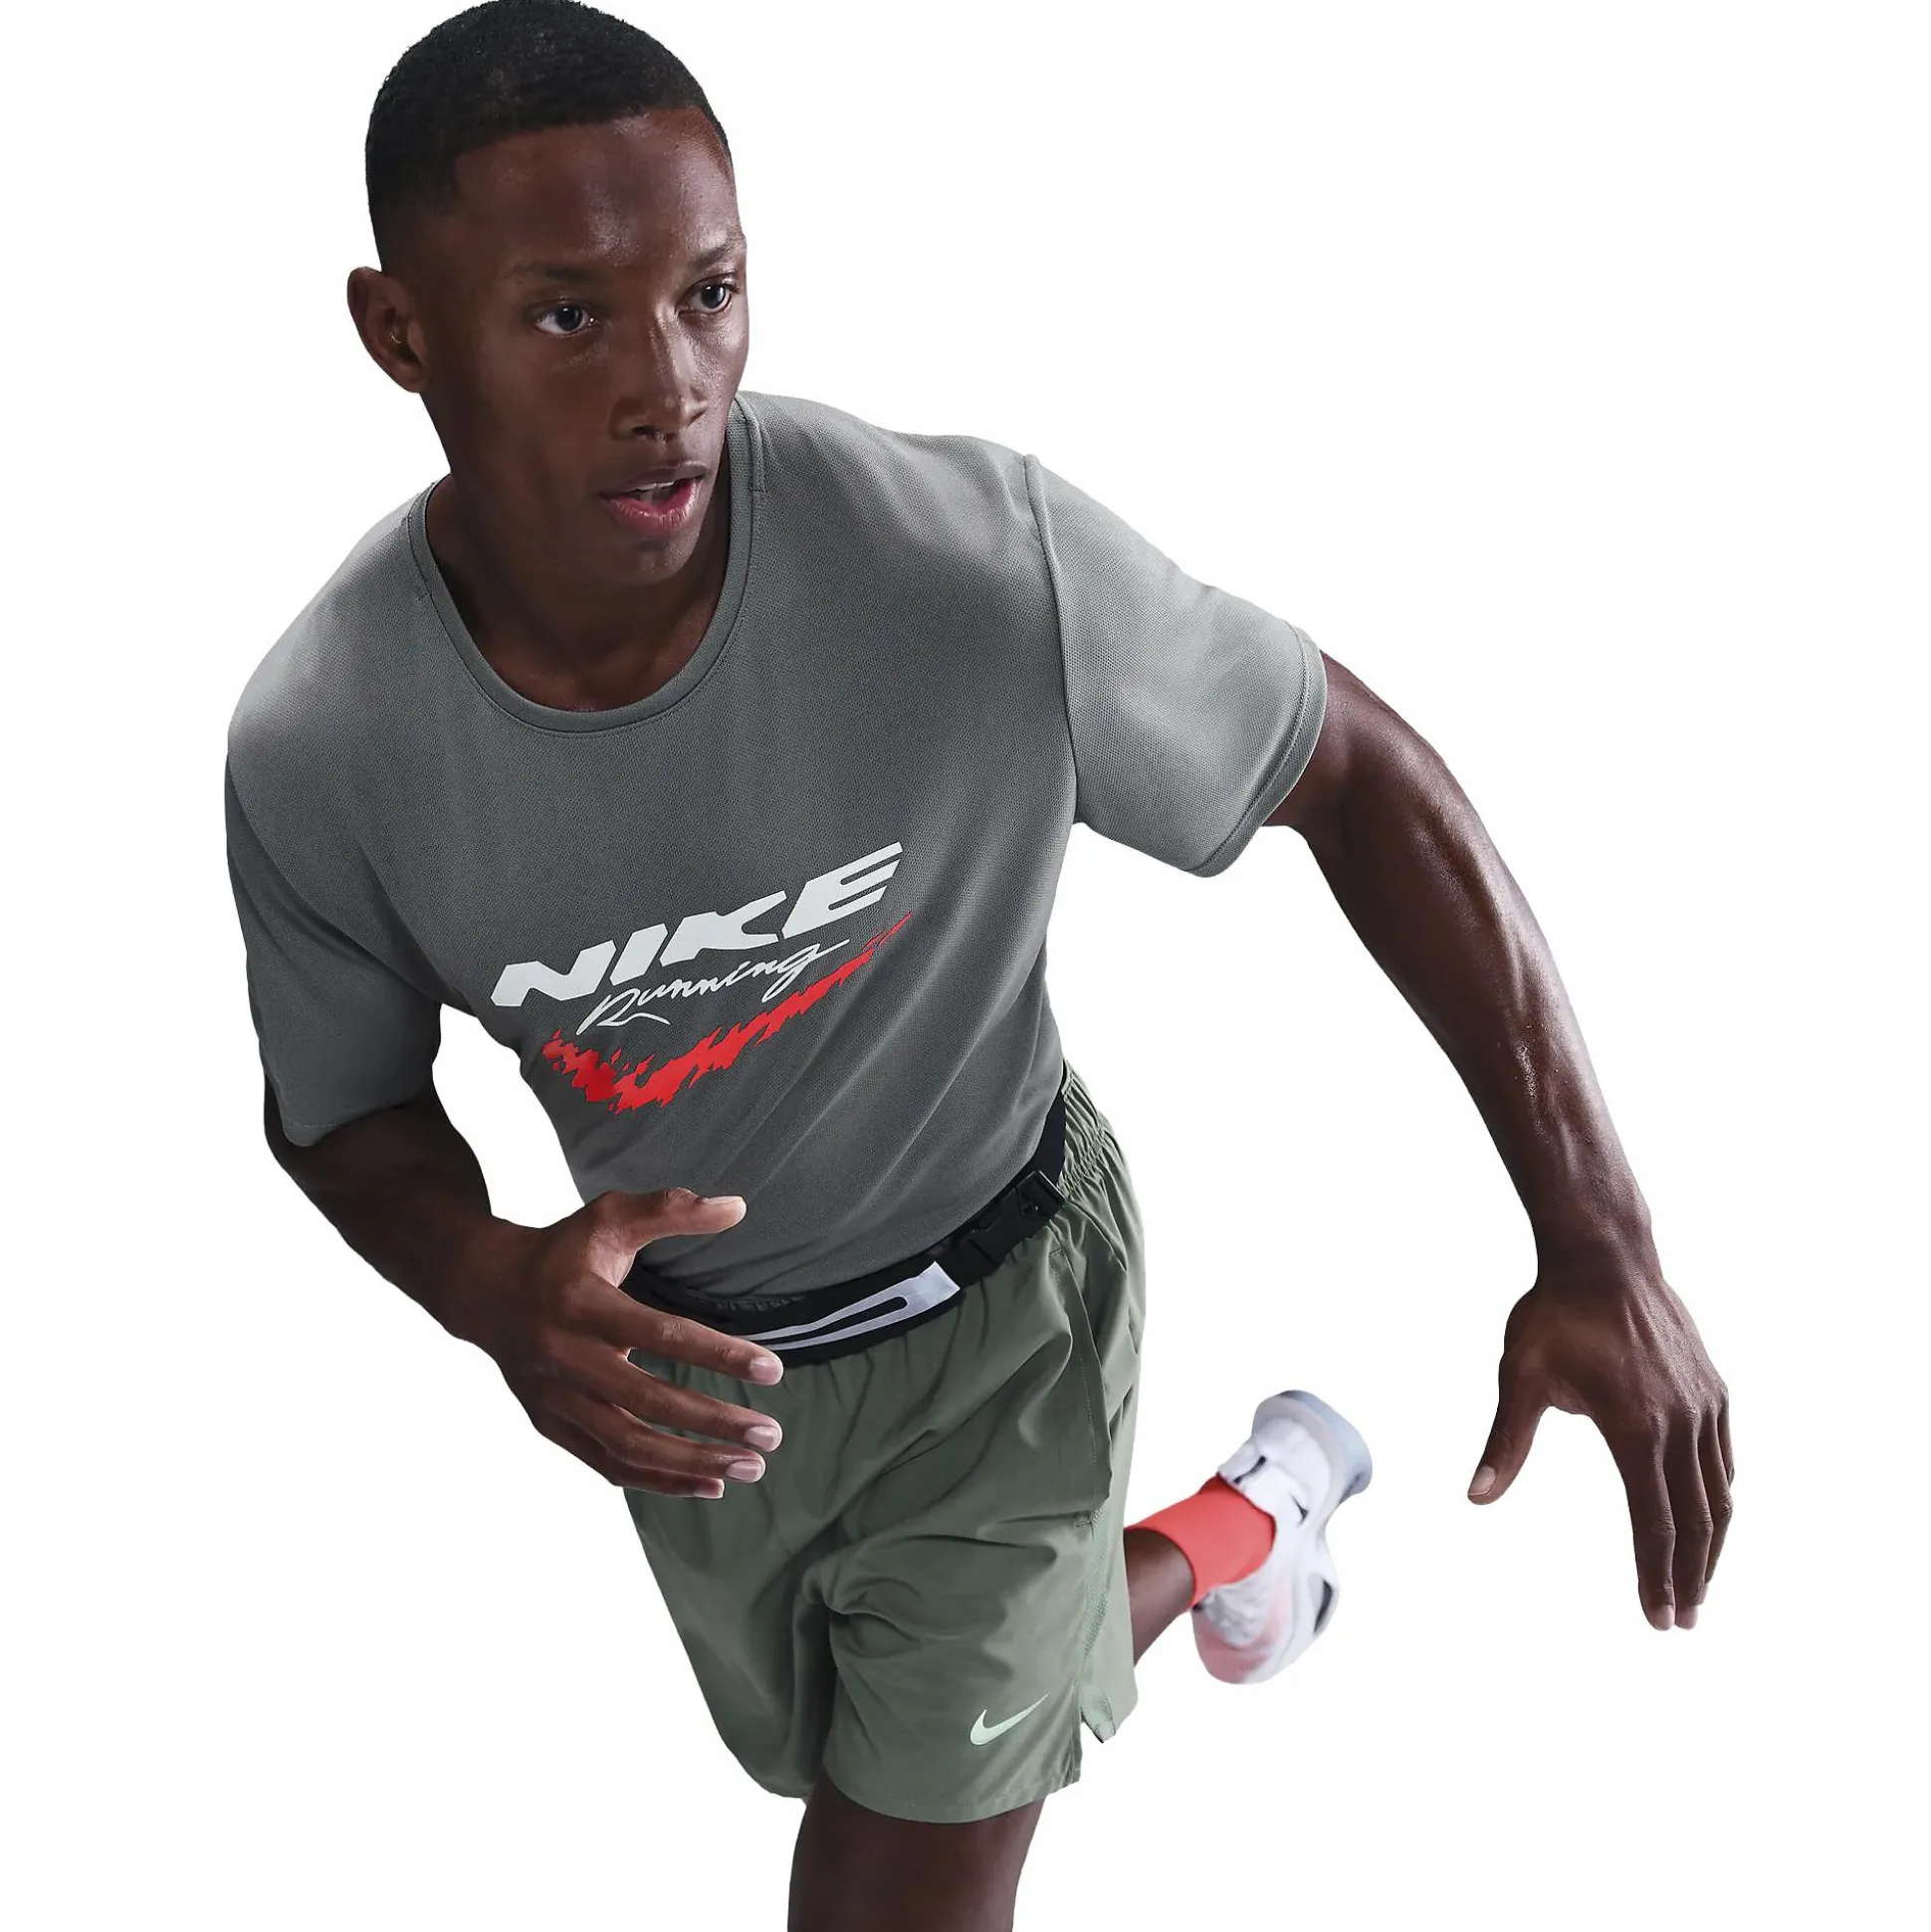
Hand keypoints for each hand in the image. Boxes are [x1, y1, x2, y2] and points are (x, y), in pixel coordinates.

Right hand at [445, 1186, 784, 1496]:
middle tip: (771, 1433)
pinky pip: (608, 1464)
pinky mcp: (550, 1425)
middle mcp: (565, 1357)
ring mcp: (554, 1398)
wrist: (483, 1291)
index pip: (661, 1333)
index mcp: (582, 1303)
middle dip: (714, 1422)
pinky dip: (659, 1480)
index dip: (719, 1354)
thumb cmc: (561, 1252)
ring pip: (628, 1445)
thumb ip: (671, 1209)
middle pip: (648, 1401)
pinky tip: (710, 1483)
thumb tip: (738, 1206)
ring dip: (692, 1462)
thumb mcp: (608, 1216)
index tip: (774, 1370)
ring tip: (751, 1465)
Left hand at [1467, 1253, 1733, 1629]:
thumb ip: (1504, 1444)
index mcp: (1637, 1430)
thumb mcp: (1520, 1378)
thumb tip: (1473, 1497)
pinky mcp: (1713, 1390)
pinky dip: (1719, 1496)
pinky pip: (1723, 1458)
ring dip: (1710, 1544)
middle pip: (1696, 1521)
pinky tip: (1708, 1516)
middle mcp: (1682, 1425)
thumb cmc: (1554, 1316)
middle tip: (1681, 1620)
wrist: (1605, 1256)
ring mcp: (1704, 1406)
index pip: (1653, 1524)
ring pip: (1719, 1494)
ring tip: (1697, 1584)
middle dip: (1690, 1577)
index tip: (1657, 1618)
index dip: (1656, 1576)